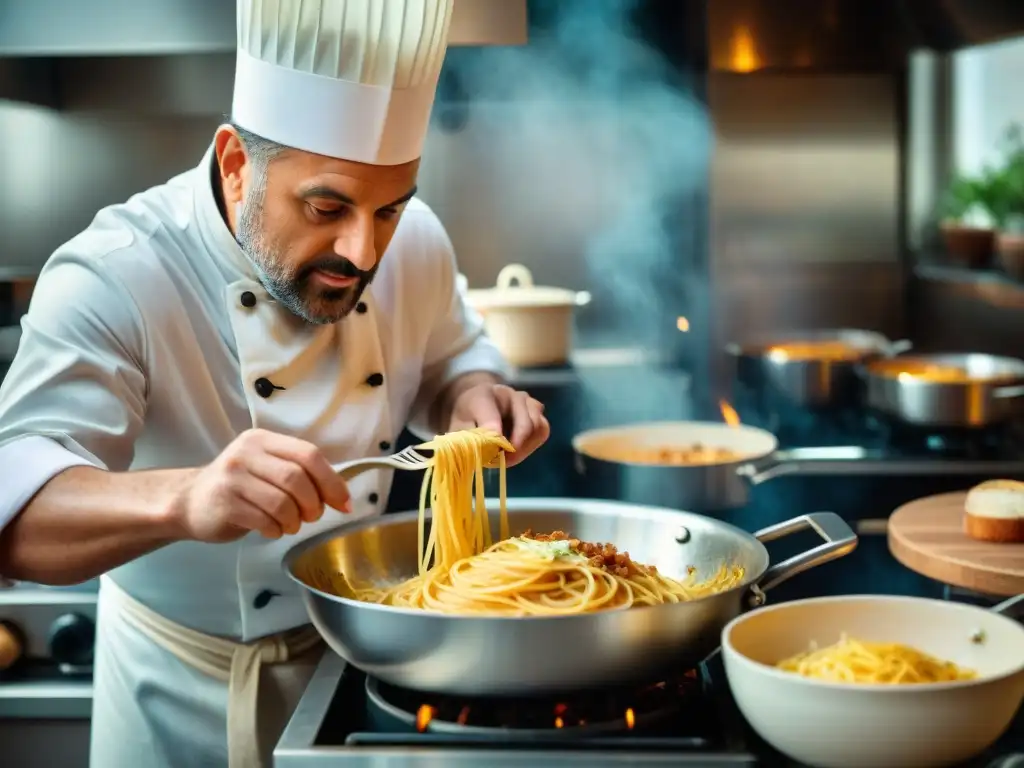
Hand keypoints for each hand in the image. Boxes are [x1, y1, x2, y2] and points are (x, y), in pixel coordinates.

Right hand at [168, 429, 351, 542]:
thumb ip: (298, 472)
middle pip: (297, 478)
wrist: (189, 502)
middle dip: (314, 503)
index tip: (343, 503)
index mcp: (263, 440)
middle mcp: (247, 453)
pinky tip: (272, 529)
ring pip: (283, 502)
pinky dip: (276, 529)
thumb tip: (340, 495)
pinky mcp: (225, 502)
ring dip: (295, 520)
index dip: (332, 481)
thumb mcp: (265, 468)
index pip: (309, 454)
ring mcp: (233, 477)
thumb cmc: (238, 487)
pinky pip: (265, 520)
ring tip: (290, 525)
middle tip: (312, 517)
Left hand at [448, 382, 549, 466]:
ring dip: (524, 447)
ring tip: (508, 457)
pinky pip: (542, 429)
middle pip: (524, 422)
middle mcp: (508, 393)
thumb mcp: (458, 429)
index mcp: (483, 395)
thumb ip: (468, 440)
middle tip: (503, 461)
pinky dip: (532, 444)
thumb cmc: (467, 419)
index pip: (491, 414)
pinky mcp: (536, 410)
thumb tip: (487, 452)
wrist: (477, 405)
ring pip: (537, 426)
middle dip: (515, 447)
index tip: (495, 451)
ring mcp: (525, 400)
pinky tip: (517, 450)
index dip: (494, 434)